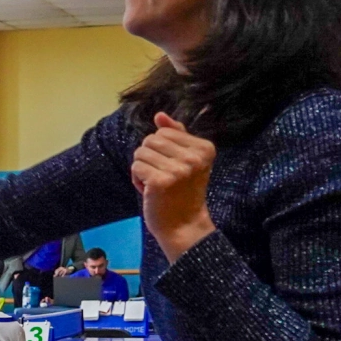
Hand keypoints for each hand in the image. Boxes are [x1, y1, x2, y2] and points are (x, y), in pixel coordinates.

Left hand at [133, 112, 216, 257]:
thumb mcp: (185, 160)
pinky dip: (137, 179)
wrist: (183, 225)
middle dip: (149, 158)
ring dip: (142, 169)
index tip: (172, 167)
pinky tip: (150, 191)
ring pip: (140, 152)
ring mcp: (178, 169)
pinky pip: (135, 167)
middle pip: (150, 140)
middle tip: (163, 177)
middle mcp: (194, 157)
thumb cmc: (182, 192)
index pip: (164, 132)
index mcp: (204, 148)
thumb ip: (175, 136)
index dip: (160, 149)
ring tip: (156, 184)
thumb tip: (159, 115)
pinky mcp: (160, 181)